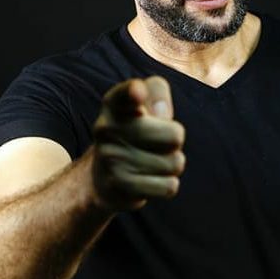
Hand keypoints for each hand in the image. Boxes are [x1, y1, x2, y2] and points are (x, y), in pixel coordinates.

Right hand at [91, 76, 185, 212]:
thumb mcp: (145, 103)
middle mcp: (107, 127)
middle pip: (175, 135)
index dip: (134, 91)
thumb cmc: (136, 130)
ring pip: (175, 163)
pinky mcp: (119, 185)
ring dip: (171, 164)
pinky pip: (169, 186)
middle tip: (158, 142)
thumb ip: (157, 92)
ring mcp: (111, 157)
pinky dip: (166, 184)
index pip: (125, 93)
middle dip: (175, 141)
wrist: (104, 176)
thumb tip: (162, 113)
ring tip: (151, 160)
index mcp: (114, 103)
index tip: (138, 93)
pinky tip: (148, 179)